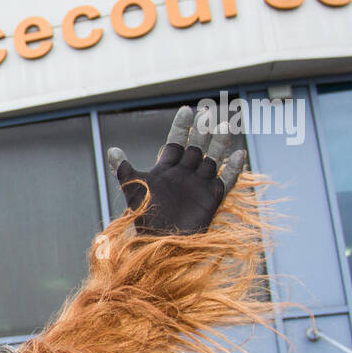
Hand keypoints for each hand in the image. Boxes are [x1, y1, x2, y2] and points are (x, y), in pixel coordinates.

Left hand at [106, 105, 246, 235]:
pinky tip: (240, 154)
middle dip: (202, 131)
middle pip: (197, 147)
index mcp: (166, 169)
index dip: (181, 127)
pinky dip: (234, 169)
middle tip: (208, 113)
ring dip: (220, 144)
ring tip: (226, 126)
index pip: (176, 141)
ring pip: (213, 159)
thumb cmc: (145, 217)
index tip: (187, 110)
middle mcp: (185, 174)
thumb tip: (111, 150)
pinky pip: (226, 180)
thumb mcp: (133, 190)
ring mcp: (199, 184)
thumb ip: (124, 170)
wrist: (159, 243)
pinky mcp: (211, 198)